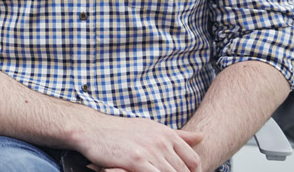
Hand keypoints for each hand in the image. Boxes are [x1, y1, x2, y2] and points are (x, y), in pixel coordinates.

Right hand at [74, 115, 203, 171]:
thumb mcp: (151, 127)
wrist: (92, 129)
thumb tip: (201, 136)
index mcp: (167, 134)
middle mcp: (161, 141)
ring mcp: (149, 151)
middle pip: (183, 171)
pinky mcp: (136, 160)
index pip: (193, 161)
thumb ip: (178, 135)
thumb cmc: (120, 130)